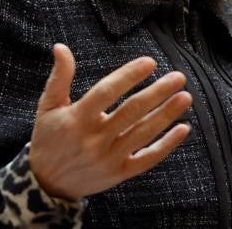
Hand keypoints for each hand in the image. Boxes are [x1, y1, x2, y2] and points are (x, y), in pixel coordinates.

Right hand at [28, 44, 192, 200]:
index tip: (150, 62)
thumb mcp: (47, 107)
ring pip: (143, 134)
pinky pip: (147, 159)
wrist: (46, 184)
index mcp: (77, 119)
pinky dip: (167, 145)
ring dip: (166, 115)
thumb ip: (59, 78)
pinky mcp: (119, 174)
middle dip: (157, 93)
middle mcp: (94, 139)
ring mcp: (108, 158)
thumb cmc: (49, 139)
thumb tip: (61, 47)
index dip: (129, 76)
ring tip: (185, 96)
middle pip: (131, 112)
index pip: (106, 92)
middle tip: (178, 77)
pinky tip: (183, 128)